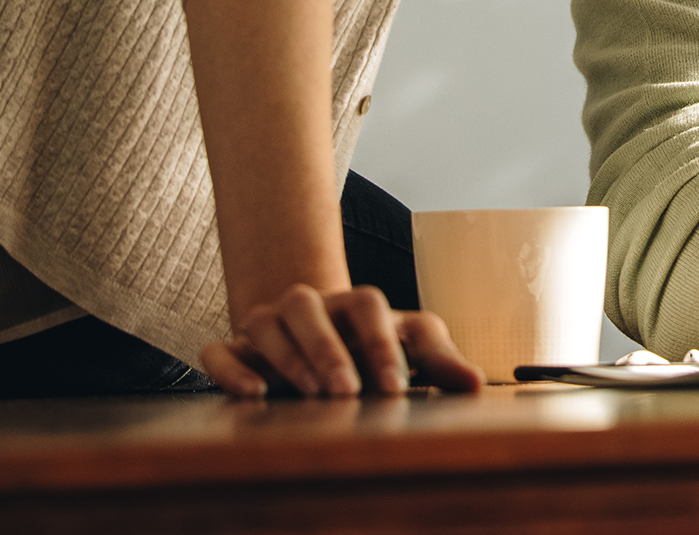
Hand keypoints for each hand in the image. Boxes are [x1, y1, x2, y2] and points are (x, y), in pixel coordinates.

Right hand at [198, 282, 482, 398]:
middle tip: (347, 392)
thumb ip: (440, 363)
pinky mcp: (235, 348)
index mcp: (354, 303)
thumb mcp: (409, 347)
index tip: (395, 386)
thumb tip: (477, 385)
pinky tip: (253, 393)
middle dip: (329, 350)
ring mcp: (268, 323)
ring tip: (311, 394)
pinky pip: (220, 351)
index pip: (367, 307)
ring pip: (268, 324)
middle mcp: (308, 305)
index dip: (380, 344)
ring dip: (289, 359)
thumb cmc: (370, 345)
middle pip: (311, 310)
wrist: (317, 337)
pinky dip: (231, 369)